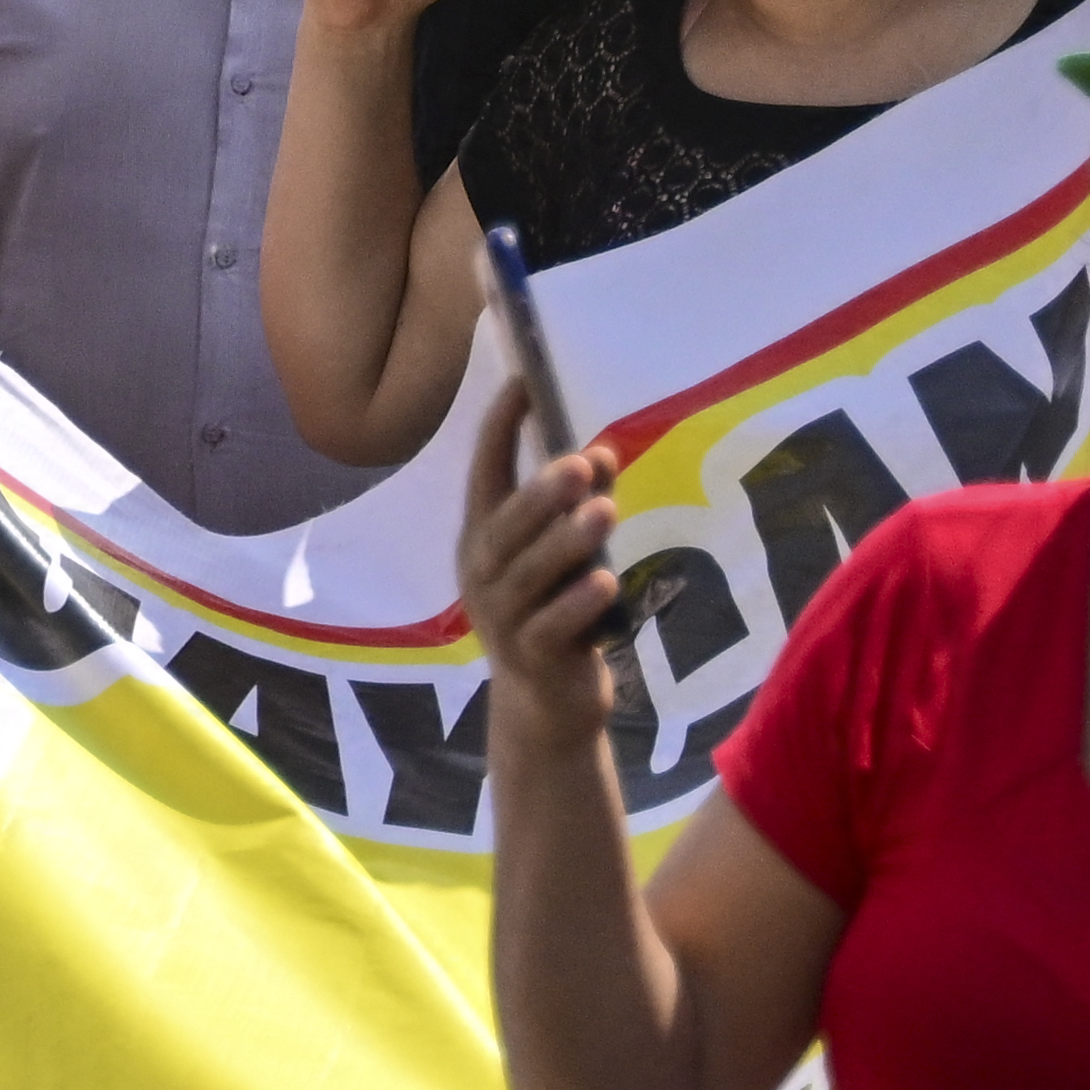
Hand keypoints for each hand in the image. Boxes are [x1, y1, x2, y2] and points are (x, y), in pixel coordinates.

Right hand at [461, 405, 634, 758]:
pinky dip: (578, 604)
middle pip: (504, 526)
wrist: (543, 707)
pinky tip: (606, 582)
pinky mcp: (530, 656)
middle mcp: (483, 571)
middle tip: (578, 463)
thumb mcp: (562, 560)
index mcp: (484, 539)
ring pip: (529, 573)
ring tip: (605, 512)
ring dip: (566, 541)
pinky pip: (552, 625)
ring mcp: (501, 616)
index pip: (484, 473)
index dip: (500, 429)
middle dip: (540, 494)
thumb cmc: (556, 617)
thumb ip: (576, 511)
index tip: (523, 382)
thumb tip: (601, 453)